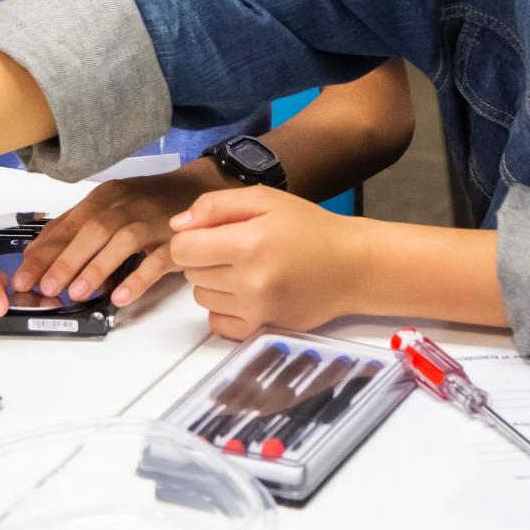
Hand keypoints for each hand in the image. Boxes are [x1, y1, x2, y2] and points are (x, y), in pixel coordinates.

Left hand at [13, 160, 233, 305]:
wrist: (200, 187)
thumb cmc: (150, 202)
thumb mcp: (108, 206)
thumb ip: (74, 228)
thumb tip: (36, 253)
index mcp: (104, 197)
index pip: (68, 225)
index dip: (44, 252)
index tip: (24, 277)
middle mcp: (126, 205)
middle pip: (92, 230)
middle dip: (66, 260)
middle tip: (46, 288)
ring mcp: (153, 220)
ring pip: (122, 241)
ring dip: (97, 267)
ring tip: (77, 293)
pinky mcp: (177, 239)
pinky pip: (157, 258)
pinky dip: (138, 278)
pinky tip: (121, 296)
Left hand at [168, 186, 372, 338]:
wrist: (352, 266)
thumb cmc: (310, 229)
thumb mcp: (265, 200)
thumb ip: (215, 206)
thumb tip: (177, 225)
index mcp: (249, 243)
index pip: (181, 249)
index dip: (190, 238)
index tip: (209, 234)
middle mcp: (250, 281)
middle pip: (190, 272)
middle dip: (205, 257)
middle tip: (237, 248)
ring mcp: (256, 310)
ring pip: (201, 297)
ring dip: (214, 282)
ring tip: (246, 269)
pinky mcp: (261, 329)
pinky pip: (216, 322)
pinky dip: (224, 307)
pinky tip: (246, 292)